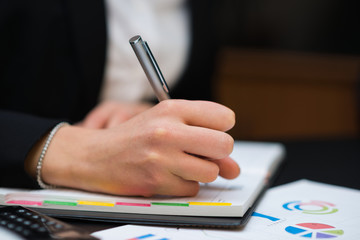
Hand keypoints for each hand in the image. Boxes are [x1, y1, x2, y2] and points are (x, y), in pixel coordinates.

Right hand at [40, 100, 239, 196]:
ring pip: (211, 171)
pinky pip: (192, 189)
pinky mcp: (156, 181)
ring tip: (180, 164)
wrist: (97, 156)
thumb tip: (233, 168)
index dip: (222, 129)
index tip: (209, 134)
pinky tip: (168, 175)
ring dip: (200, 172)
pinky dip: (184, 185)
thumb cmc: (136, 137)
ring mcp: (161, 157)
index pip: (225, 117)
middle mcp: (167, 130)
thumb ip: (204, 139)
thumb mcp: (167, 124)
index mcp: (172, 109)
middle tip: (203, 153)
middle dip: (219, 153)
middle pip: (224, 144)